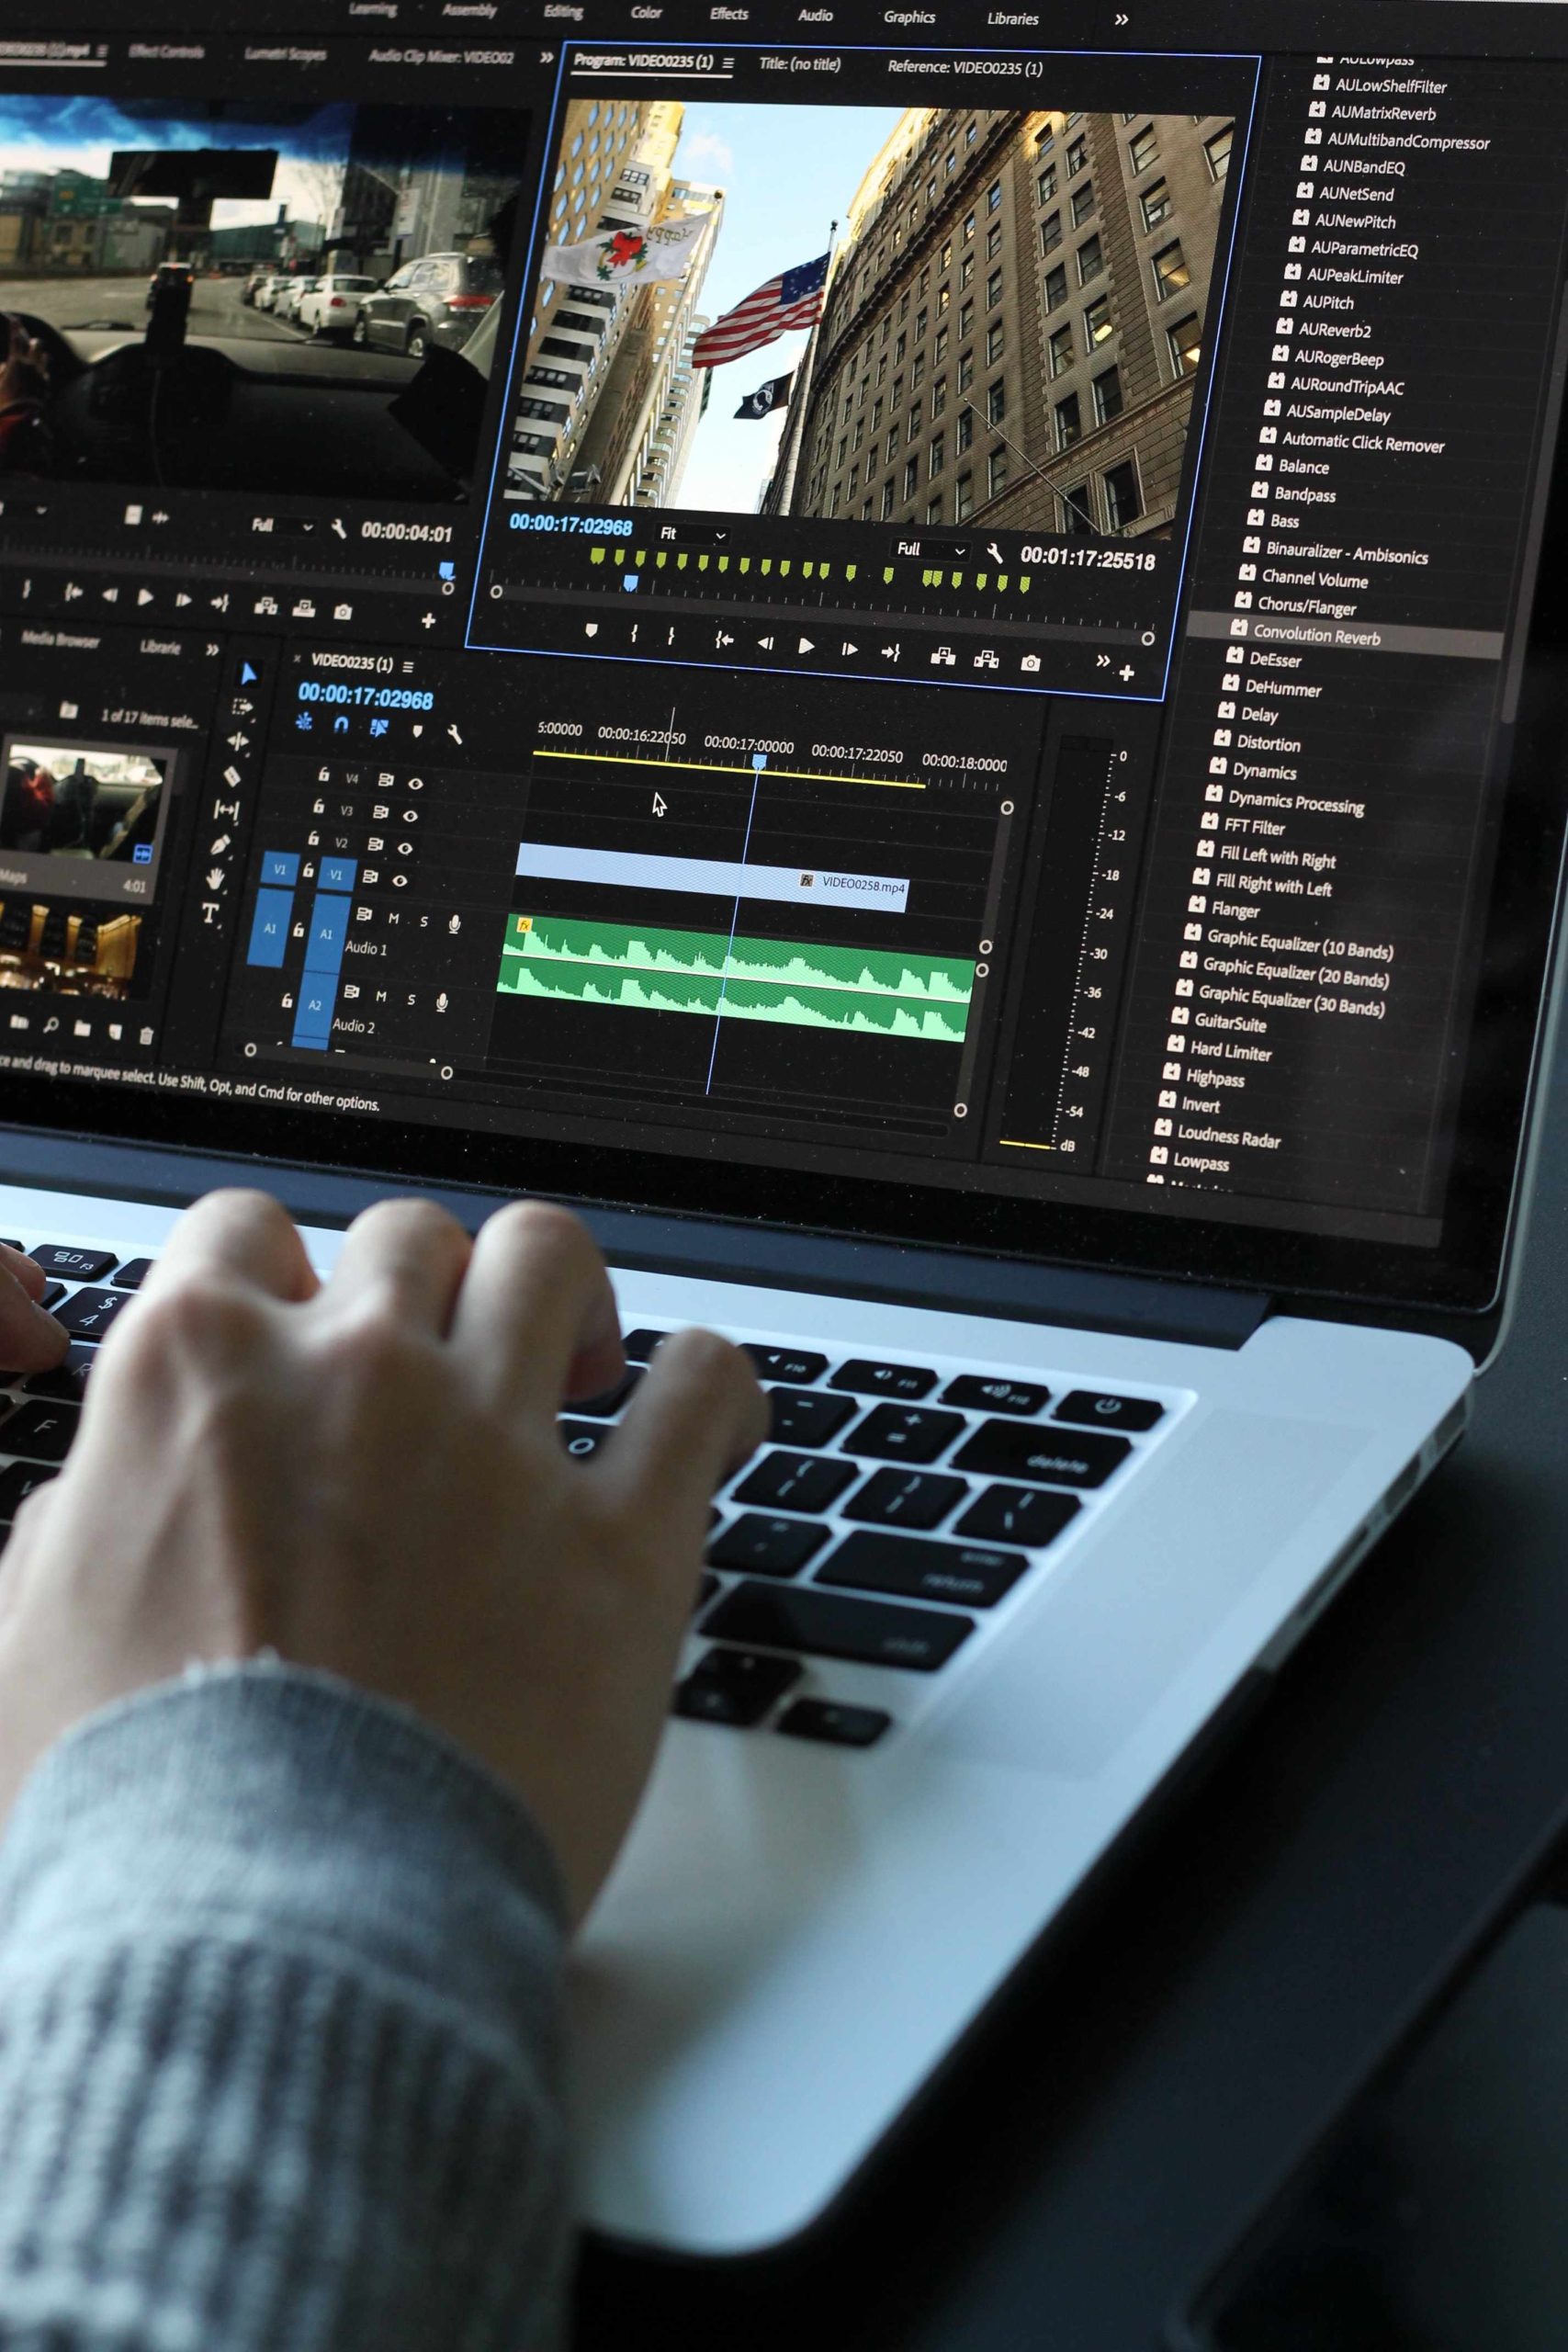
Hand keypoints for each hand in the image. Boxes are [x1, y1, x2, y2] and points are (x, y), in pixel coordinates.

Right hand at [0, 315, 48, 408]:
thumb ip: (2, 370)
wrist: (19, 416)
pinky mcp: (45, 384)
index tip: (14, 319)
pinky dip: (41, 371)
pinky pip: (45, 373)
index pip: (15, 338)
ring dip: (39, 355)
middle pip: (36, 344)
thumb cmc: (4, 399)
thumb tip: (6, 365)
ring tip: (33, 359)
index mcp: (16, 361)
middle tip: (29, 343)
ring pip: (44, 357)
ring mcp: (40, 374)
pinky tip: (37, 376)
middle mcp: (31, 365)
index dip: (14, 327)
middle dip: (32, 342)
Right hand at [0, 1191, 766, 1920]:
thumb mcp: (27, 1648)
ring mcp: (494, 1444)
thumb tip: (90, 1503)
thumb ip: (69, 1535)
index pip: (243, 1231)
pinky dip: (713, 1383)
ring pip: (551, 1260)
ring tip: (584, 1355)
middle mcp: (354, 1374)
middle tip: (448, 1361)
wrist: (266, 1929)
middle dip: (427, 1289)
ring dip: (569, 1295)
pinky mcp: (620, 1539)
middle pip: (411, 1237)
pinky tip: (707, 1411)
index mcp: (196, 1376)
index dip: (283, 1277)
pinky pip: (700, 1389)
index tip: (309, 1322)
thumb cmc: (137, 1813)